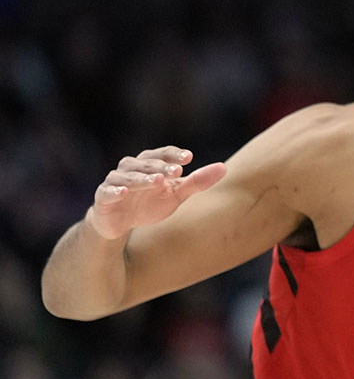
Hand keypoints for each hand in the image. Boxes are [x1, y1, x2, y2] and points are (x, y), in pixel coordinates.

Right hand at [87, 147, 226, 240]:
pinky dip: (115, 190)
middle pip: (147, 163)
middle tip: (178, 172)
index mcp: (149, 164)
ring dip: (143, 178)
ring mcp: (115, 182)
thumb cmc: (149, 203)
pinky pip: (107, 192)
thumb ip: (197, 182)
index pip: (162, 154)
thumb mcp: (176, 194)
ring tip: (158, 181)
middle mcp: (131, 168)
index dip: (174, 155)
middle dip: (162, 167)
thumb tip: (224, 168)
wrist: (120, 223)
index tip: (189, 158)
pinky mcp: (103, 197)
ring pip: (128, 176)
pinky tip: (124, 192)